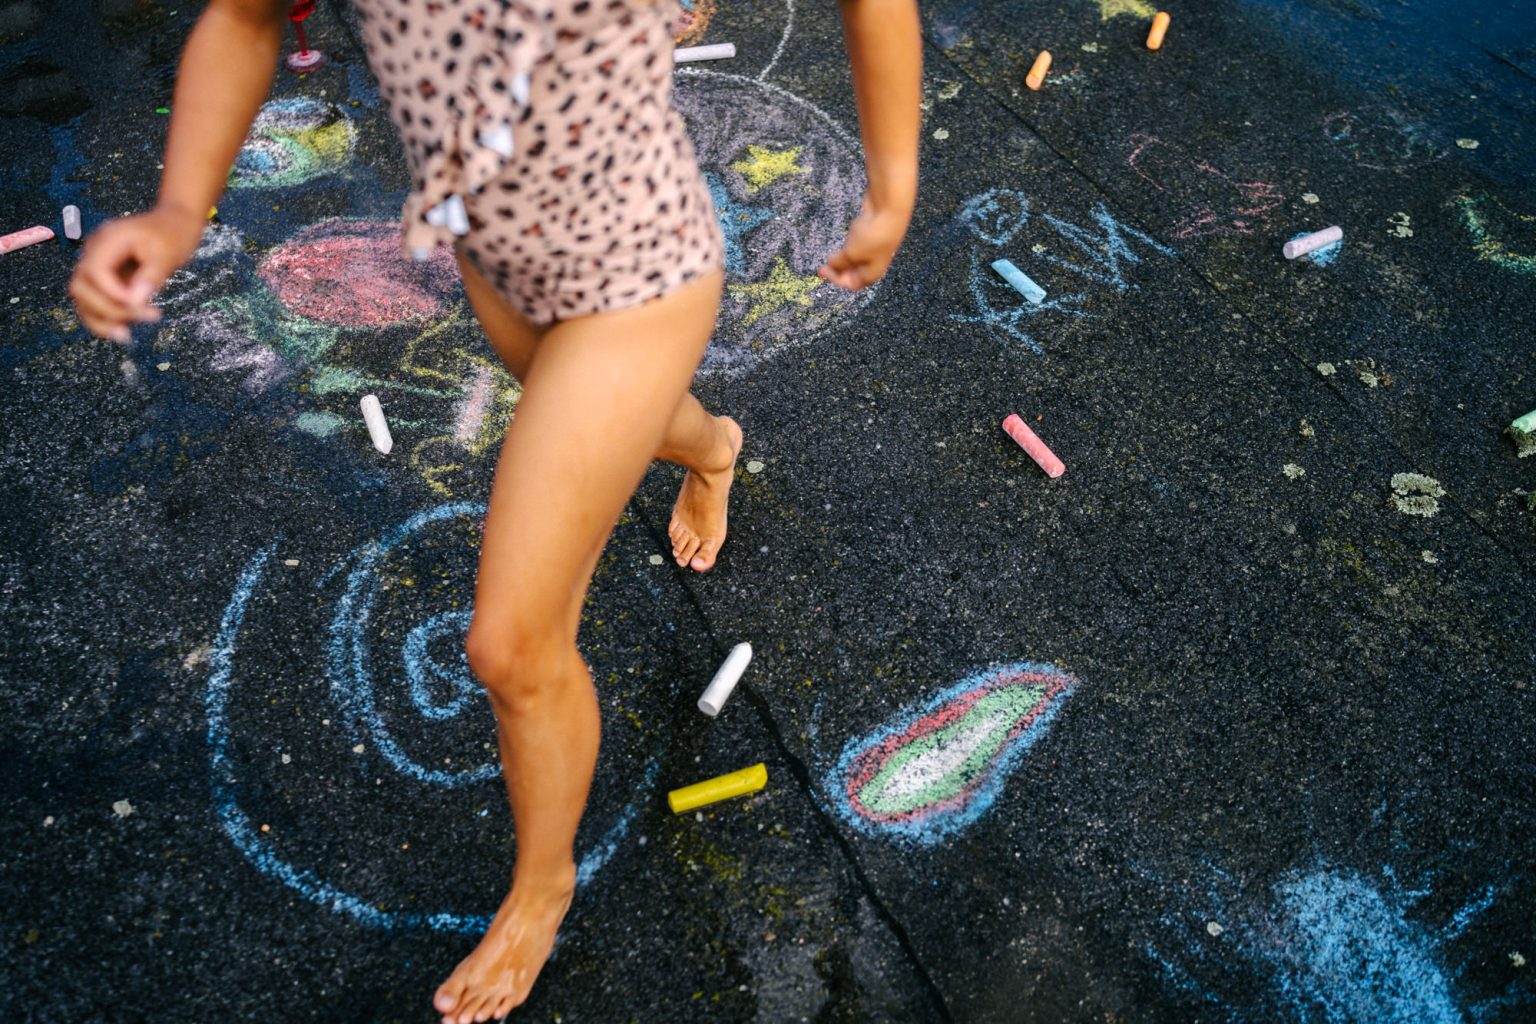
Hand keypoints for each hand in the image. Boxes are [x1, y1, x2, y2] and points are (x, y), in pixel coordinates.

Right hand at [69, 205, 205, 342]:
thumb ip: (151, 276)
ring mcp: (97, 264)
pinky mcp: (105, 278)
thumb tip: (134, 301)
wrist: (175, 222)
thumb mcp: (169, 253)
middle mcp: (95, 251)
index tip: (139, 305)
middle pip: (81, 287)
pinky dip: (106, 318)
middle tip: (144, 317)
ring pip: (83, 299)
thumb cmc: (174, 233)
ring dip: (103, 319)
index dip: (112, 294)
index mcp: (108, 239)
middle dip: (108, 309)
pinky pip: (95, 302)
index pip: (94, 271)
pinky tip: (125, 330)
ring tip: (129, 334)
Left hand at [817, 196, 912, 290]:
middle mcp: (875, 263)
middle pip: (854, 272)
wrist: (888, 209)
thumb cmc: (872, 236)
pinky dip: (850, 245)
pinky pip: (858, 244)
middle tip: (824, 264)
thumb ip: (839, 263)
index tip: (822, 270)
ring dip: (844, 258)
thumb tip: (831, 264)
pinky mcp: (872, 234)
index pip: (852, 284)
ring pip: (856, 258)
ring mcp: (874, 248)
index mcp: (872, 273)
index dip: (836, 279)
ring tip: (832, 254)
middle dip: (839, 270)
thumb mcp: (851, 254)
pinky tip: (845, 240)